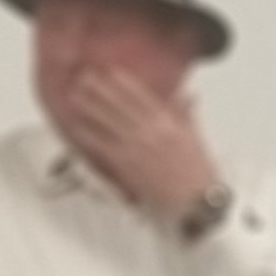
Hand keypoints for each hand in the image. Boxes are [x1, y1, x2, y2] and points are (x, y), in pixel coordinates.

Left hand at [59, 68, 221, 225]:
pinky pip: (102, 146)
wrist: (198, 205)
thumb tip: (187, 95)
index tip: (109, 71)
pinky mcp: (127, 165)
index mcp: (168, 123)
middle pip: (119, 104)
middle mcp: (150, 131)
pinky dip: (88, 136)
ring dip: (89, 107)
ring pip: (107, 121)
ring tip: (74, 97)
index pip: (141, 95)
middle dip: (100, 89)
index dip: (123, 82)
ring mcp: (137, 147)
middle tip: (84, 77)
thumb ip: (187, 115)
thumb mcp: (196, 140)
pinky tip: (77, 128)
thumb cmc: (200, 177)